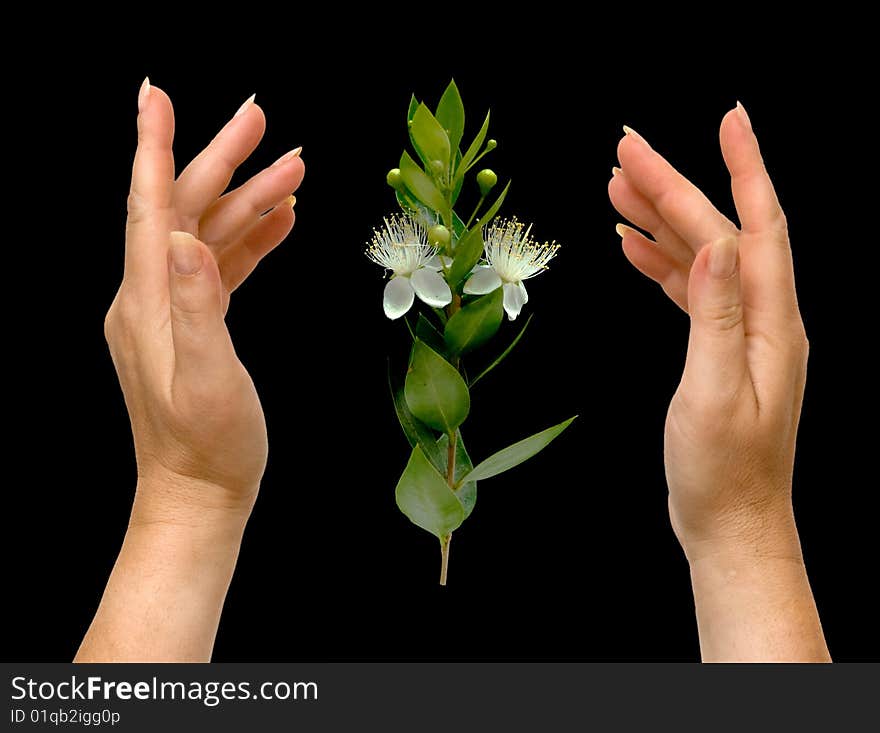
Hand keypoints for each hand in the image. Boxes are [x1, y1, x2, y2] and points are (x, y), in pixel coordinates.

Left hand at [104, 79, 304, 522]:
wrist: (199, 494)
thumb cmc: (208, 447)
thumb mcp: (207, 379)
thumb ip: (197, 307)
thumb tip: (185, 238)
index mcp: (149, 300)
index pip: (149, 207)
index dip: (154, 147)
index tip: (155, 93)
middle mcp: (153, 296)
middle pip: (186, 209)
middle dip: (223, 159)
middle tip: (261, 119)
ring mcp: (173, 310)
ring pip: (210, 234)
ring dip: (250, 200)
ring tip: (295, 170)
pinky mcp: (197, 325)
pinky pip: (222, 267)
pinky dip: (251, 239)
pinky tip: (281, 223)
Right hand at [609, 104, 806, 563]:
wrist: (731, 524)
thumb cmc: (723, 472)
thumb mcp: (715, 395)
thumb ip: (715, 317)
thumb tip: (715, 244)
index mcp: (770, 323)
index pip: (756, 227)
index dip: (744, 169)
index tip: (727, 119)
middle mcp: (761, 318)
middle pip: (719, 232)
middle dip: (676, 186)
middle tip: (627, 151)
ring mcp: (739, 333)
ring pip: (699, 257)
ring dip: (660, 221)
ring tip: (616, 189)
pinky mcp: (717, 350)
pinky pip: (689, 290)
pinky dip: (661, 264)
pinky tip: (632, 247)